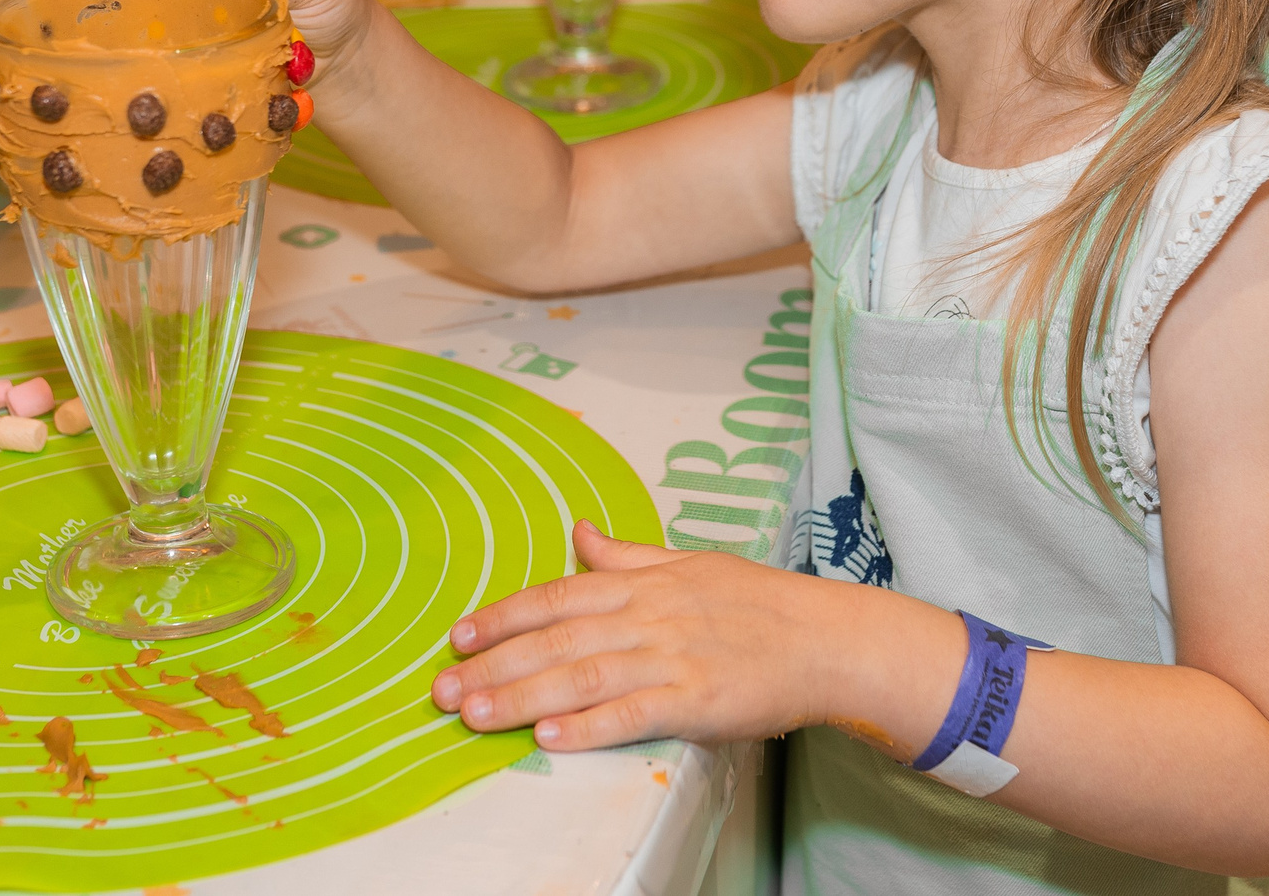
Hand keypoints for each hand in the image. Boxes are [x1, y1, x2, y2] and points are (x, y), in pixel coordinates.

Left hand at [431, 521, 894, 752]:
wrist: (827, 638)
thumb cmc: (758, 603)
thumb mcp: (688, 563)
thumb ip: (626, 555)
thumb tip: (577, 531)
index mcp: (644, 583)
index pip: (558, 595)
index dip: (503, 616)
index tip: (457, 636)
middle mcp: (650, 616)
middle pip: (557, 639)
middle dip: (494, 664)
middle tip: (442, 689)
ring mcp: (673, 657)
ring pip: (583, 676)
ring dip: (522, 697)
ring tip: (474, 715)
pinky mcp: (699, 700)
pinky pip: (634, 713)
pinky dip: (589, 726)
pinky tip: (550, 738)